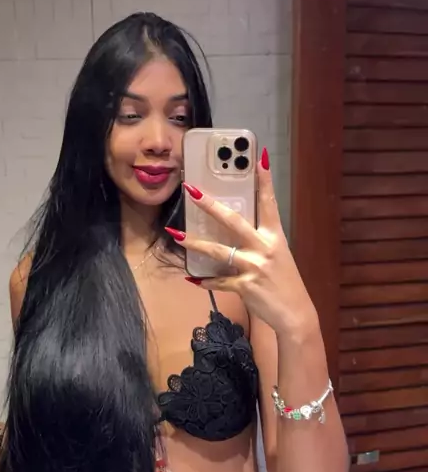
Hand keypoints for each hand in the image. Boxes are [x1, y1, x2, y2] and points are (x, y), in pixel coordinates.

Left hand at [165, 148, 316, 335]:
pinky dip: (205, 279)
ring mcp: (254, 267)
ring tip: (176, 235)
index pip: (269, 203)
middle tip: (192, 191)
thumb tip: (233, 231)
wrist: (295, 314)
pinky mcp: (245, 285)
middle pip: (233, 221)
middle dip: (210, 205)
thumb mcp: (278, 256)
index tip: (260, 157)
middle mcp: (264, 248)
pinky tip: (192, 278)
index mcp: (275, 237)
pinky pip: (219, 280)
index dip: (264, 180)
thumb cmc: (285, 283)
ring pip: (218, 251)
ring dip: (195, 243)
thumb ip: (258, 242)